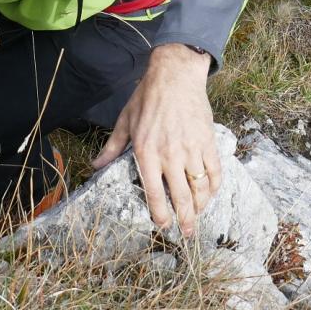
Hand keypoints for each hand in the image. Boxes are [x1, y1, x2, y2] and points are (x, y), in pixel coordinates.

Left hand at [92, 44, 218, 236]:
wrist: (175, 75)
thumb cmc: (147, 97)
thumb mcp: (124, 121)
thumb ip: (112, 148)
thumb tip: (95, 166)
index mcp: (146, 152)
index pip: (154, 192)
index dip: (160, 213)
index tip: (163, 225)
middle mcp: (170, 155)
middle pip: (180, 197)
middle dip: (185, 219)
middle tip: (187, 233)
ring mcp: (191, 149)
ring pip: (200, 187)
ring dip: (200, 206)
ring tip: (198, 216)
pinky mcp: (207, 142)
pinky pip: (215, 171)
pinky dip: (214, 186)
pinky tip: (210, 193)